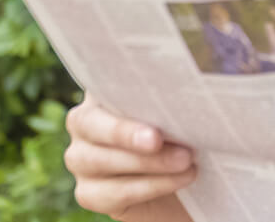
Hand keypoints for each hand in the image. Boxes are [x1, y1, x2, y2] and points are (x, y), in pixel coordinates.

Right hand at [64, 93, 196, 221]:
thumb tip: (193, 80)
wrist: (181, 176)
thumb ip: (173, 95)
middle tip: (158, 138)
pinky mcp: (89, 193)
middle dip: (126, 132)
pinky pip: (114, 192)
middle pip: (91, 124)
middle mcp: (84, 122)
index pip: (98, 80)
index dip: (116, 86)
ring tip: (186, 160)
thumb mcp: (178, 108)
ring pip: (101, 160)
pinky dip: (151, 186)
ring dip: (147, 162)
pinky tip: (180, 178)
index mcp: (102, 90)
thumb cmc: (181, 130)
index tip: (146, 90)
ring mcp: (81, 158)